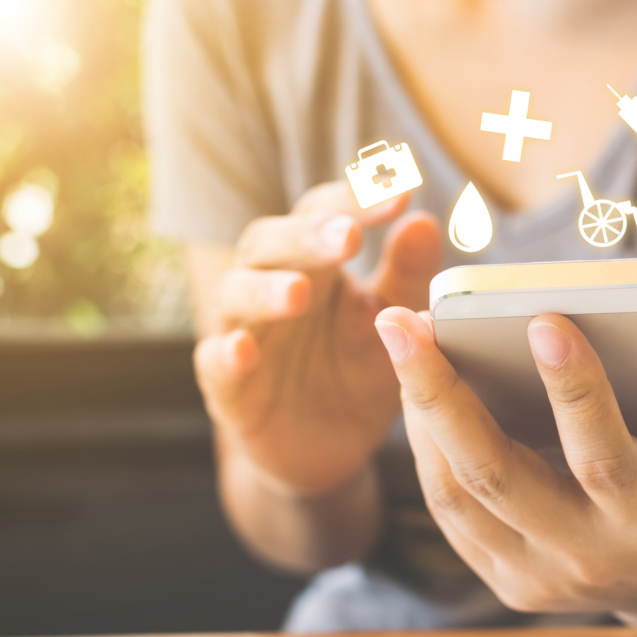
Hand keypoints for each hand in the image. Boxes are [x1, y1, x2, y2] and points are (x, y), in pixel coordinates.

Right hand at [195, 183, 441, 494]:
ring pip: (234, 294)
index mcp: (314, 263)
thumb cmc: (360, 368)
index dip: (355, 200)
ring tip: (299, 293)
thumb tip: (424, 221)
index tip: (399, 191)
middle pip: (270, 243)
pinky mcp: (229, 389)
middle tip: (348, 236)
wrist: (333, 445)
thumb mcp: (393, 322)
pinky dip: (224, 355)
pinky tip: (243, 350)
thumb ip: (406, 274)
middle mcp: (270, 286)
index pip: (323, 214)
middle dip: (306, 237)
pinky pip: (213, 364)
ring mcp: (245, 333)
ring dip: (264, 290)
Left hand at [374, 307, 636, 636]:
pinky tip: (416, 387)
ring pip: (455, 492)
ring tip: (402, 341)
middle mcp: (583, 556)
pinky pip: (448, 509)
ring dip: (418, 412)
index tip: (542, 318)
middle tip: (402, 321)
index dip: (574, 388)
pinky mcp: (503, 574)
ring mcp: (533, 574)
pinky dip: (425, 446)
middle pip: (494, 474)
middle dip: (439, 391)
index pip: (602, 456)